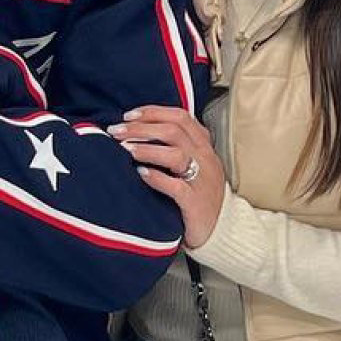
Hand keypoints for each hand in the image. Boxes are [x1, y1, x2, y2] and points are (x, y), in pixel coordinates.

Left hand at [112, 106, 226, 247]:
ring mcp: (202, 181)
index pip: (180, 117)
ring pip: (176, 154)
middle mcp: (205, 159)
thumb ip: (175, 145)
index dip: (153, 112)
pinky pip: (177, 187)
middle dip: (141, 127)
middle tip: (117, 131)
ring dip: (147, 149)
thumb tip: (139, 129)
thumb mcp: (193, 163)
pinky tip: (140, 174)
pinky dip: (157, 178)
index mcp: (203, 146)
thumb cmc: (199, 193)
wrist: (223, 228)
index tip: (128, 115)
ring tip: (125, 149)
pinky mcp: (195, 203)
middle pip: (174, 131)